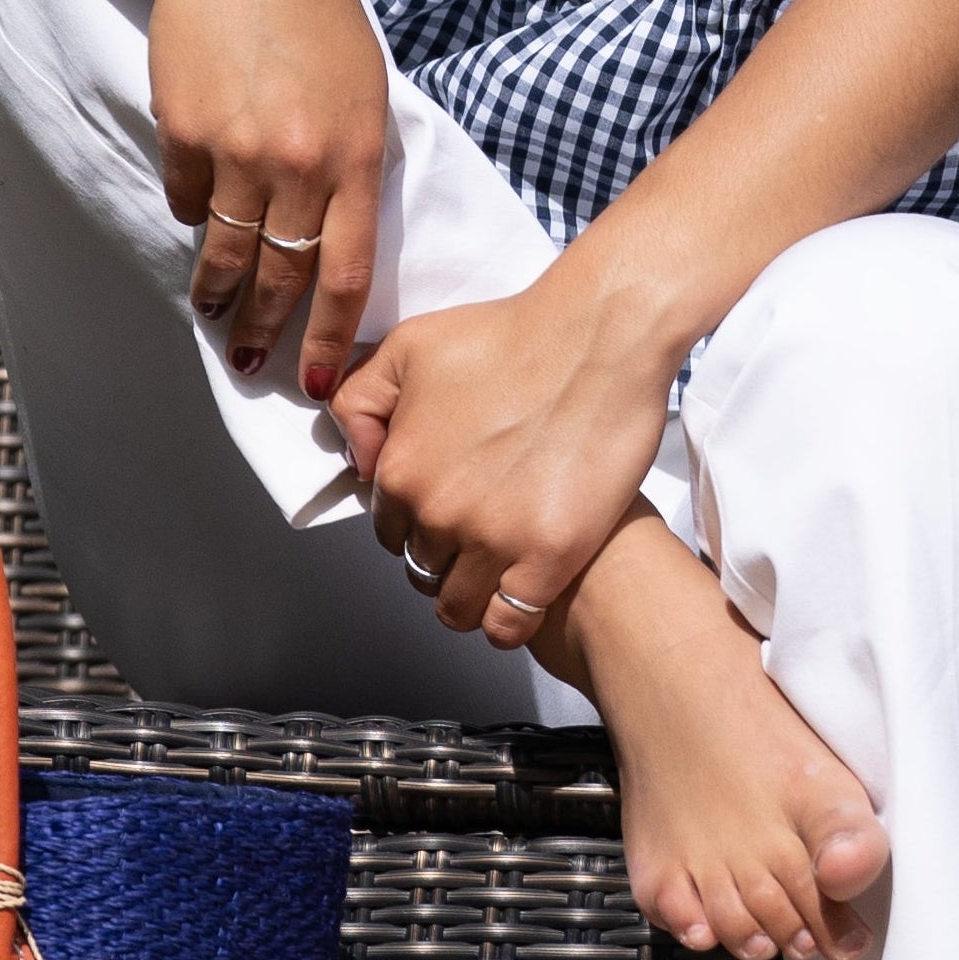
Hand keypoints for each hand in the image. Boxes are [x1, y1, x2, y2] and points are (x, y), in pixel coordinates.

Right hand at [147, 0, 390, 399]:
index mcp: (358, 156)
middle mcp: (299, 164)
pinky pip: (184, 196)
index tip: (321, 384)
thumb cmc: (317, 12)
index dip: (332, 339)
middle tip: (249, 361)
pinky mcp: (183, 130)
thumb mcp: (365, 89)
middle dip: (264, 330)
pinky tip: (192, 212)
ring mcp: (237, 150)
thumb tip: (330, 237)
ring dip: (215, 293)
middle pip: (279, 278)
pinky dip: (188, 211)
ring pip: (222, 251)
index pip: (347, 274)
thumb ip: (353, 164)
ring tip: (212, 313)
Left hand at [332, 266, 681, 637]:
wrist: (601, 334)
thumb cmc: (518, 333)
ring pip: (457, 607)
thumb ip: (361, 402)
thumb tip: (357, 460)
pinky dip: (508, 621)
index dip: (415, 521)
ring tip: (496, 569)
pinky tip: (520, 594)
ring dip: (470, 593)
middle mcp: (441, 511)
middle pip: (421, 569)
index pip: (387, 529)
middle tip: (477, 530)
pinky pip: (506, 625)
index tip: (442, 510)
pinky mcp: (549, 557)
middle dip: (444, 555)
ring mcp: (495, 540)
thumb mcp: (411, 346)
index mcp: (404, 469)